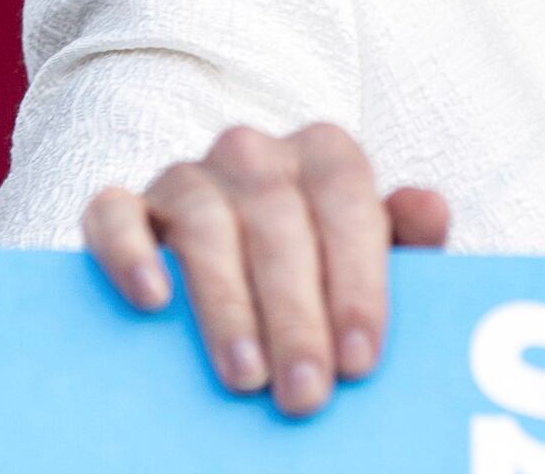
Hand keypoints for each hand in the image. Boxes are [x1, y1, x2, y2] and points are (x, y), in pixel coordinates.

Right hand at [85, 123, 451, 416]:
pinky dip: (130, 253)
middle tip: (305, 393)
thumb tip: (428, 208)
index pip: (347, 199)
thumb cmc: (321, 269)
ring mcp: (187, 175)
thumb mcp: (372, 258)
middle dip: (295, 314)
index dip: (356, 280)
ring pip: (203, 221)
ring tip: (245, 374)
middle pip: (276, 218)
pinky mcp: (129, 205)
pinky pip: (115, 214)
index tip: (360, 359)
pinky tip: (153, 301)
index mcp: (324, 153)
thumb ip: (409, 240)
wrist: (239, 268)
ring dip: (226, 302)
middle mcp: (254, 151)